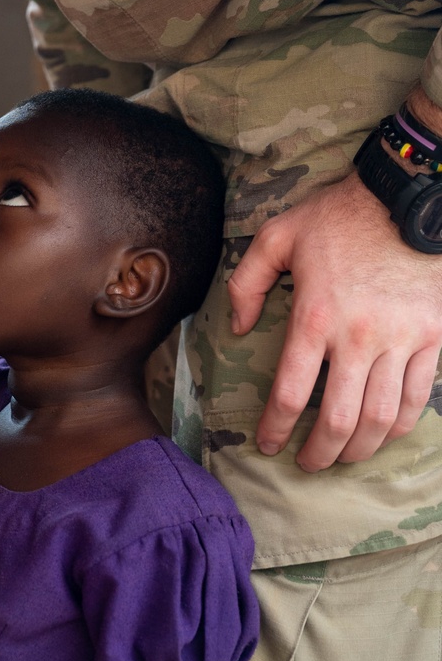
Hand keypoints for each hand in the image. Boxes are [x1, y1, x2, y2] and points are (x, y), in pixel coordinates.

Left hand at [229, 171, 441, 470]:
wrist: (406, 197)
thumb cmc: (339, 216)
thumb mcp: (277, 236)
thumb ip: (246, 282)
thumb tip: (238, 328)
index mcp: (314, 317)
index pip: (291, 392)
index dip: (277, 428)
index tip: (269, 444)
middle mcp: (358, 337)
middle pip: (339, 420)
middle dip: (319, 452)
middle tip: (307, 463)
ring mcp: (400, 340)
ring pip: (380, 418)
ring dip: (360, 449)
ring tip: (343, 457)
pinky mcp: (432, 336)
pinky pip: (417, 397)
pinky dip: (399, 425)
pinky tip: (382, 434)